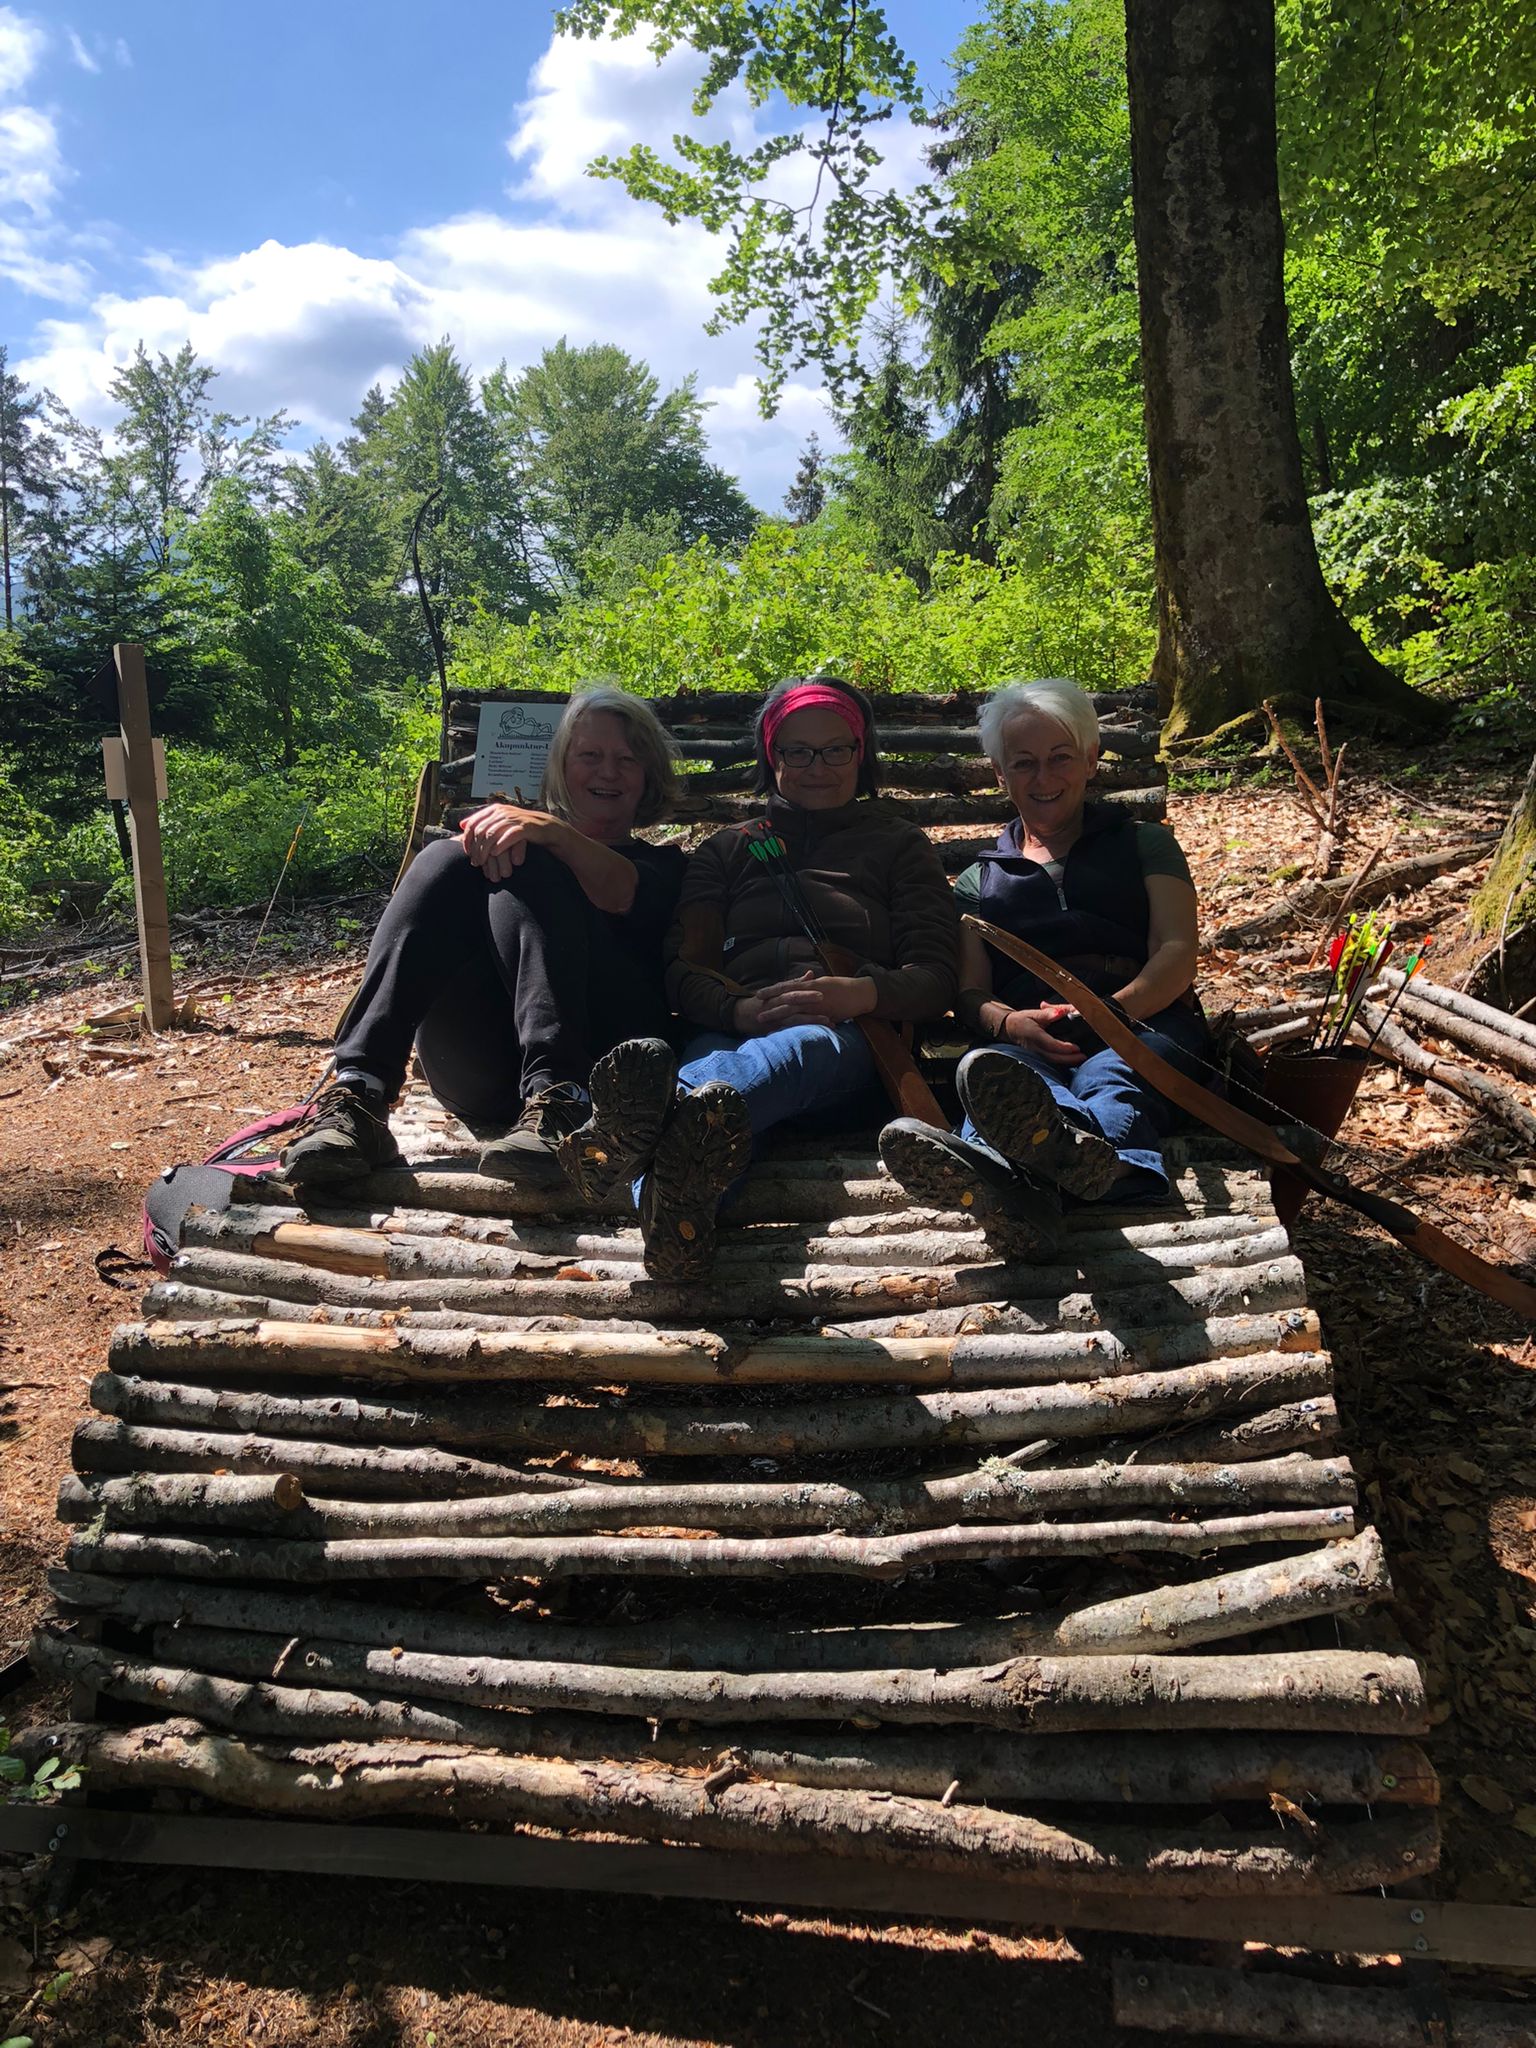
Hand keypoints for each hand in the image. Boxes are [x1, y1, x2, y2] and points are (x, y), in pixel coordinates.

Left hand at [461, 804, 563, 883]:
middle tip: (475, 862)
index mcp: (494, 810)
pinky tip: (495, 854)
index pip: (473, 823)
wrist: (545, 827)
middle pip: (480, 830)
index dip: (467, 839)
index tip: (467, 853)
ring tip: (483, 863)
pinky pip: (509, 836)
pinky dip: (500, 846)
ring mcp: (513, 818)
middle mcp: (502, 812)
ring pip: (492, 834)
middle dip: (476, 848)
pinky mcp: (524, 827)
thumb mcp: (499, 822)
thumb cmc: (520, 827)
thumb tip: (462, 824)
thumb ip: (481, 822)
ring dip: (485, 851)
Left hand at [735, 972, 877, 1034]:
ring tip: (762, 1019)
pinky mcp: (822, 1012)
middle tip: (754, 1010)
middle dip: (769, 1004)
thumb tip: (804, 983)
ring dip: (775, 1014)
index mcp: (810, 984)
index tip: (758, 994)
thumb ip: (813, 985)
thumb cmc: (844, 988)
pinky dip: (793, 1022)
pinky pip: (805, 1017)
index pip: (787, 987)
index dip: (772, 990)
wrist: (860, 992)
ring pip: (791, 1008)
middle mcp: (810, 992)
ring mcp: (815, 1002)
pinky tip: (783, 1028)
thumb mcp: (826, 983)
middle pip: (784, 997)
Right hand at [1000, 1004, 1086, 1065]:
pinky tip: (1073, 1060)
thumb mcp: (1034, 1013)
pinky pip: (1052, 1061)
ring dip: (1068, 1062)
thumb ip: (1048, 1013)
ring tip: (1081, 1059)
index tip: (1076, 1047)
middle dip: (1070, 1059)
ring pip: (1054, 1061)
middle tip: (1083, 1056)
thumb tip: (1059, 1012)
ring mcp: (1037, 1054)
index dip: (1064, 1048)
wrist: (1009, 1029)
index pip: (1051, 1045)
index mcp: (1035, 1036)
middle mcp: (1036, 1047)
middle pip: (1054, 1057)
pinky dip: (1063, 1061)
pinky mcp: (1039, 1056)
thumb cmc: (1022, 1020)